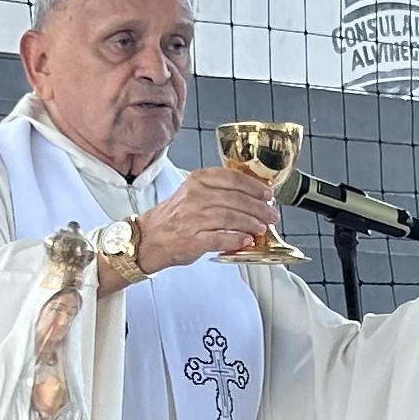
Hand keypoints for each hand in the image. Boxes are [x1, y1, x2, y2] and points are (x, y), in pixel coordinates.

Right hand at [131, 168, 281, 272]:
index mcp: (197, 181)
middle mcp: (194, 197)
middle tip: (271, 215)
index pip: (232, 178)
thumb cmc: (173, 218)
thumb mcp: (193, 193)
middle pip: (236, 199)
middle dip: (258, 208)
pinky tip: (246, 241)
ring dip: (251, 223)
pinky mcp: (191, 239)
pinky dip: (236, 239)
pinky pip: (220, 238)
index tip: (267, 194)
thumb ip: (218, 192)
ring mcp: (192, 218)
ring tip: (262, 228)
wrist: (147, 239)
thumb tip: (252, 198)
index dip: (254, 186)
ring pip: (230, 217)